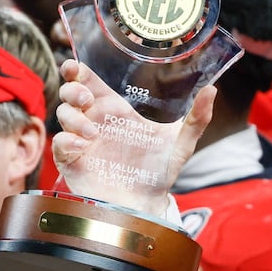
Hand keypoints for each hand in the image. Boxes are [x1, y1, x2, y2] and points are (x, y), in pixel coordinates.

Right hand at [52, 59, 213, 217]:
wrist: (146, 205)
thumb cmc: (159, 172)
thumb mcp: (181, 144)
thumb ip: (197, 119)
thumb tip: (212, 90)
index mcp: (115, 110)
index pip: (89, 80)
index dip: (78, 69)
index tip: (76, 65)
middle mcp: (95, 121)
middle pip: (69, 91)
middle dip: (73, 89)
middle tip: (88, 100)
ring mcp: (81, 140)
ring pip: (62, 114)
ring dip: (74, 118)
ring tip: (93, 133)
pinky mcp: (72, 160)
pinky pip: (59, 143)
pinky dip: (67, 141)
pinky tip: (83, 146)